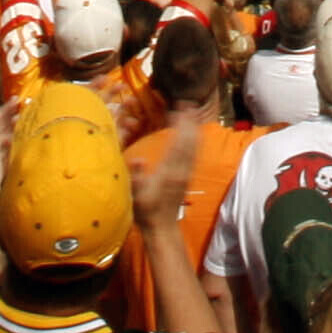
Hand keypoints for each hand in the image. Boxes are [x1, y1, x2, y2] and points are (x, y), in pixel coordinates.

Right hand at [133, 106, 205, 229]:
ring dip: (194, 129)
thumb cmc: (146, 212)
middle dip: (190, 122)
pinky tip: (195, 133)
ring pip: (194, 147)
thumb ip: (137, 177)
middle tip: (188, 103)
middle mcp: (181, 171)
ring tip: (193, 112)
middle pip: (189, 142)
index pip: (178, 144)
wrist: (162, 229)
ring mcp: (186, 174)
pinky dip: (195, 140)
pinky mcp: (187, 178)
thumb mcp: (136, 196)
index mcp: (169, 172)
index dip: (180, 125)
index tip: (179, 109)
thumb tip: (139, 159)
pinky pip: (194, 154)